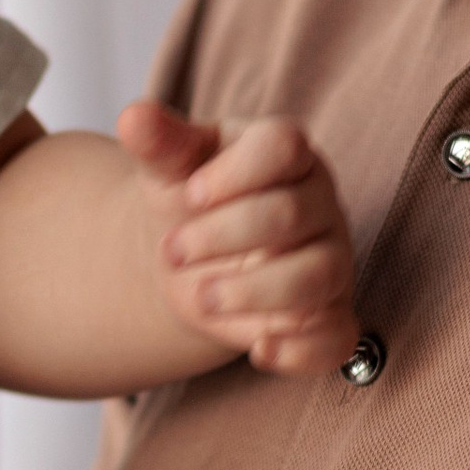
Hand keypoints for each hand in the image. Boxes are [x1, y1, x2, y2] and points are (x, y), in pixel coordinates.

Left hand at [116, 101, 359, 374]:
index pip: (285, 145)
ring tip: (204, 297)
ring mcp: (329, 259)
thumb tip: (133, 117)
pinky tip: (259, 350)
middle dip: (223, 236)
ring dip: (254, 292)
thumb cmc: (191, 199)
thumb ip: (159, 142)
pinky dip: (302, 351)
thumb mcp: (170, 167)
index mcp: (286, 153)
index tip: (189, 195)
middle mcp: (319, 203)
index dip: (233, 174)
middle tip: (173, 251)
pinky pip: (336, 338)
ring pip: (318, 277)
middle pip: (291, 216)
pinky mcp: (328, 314)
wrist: (195, 257)